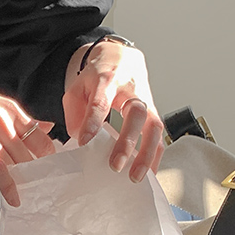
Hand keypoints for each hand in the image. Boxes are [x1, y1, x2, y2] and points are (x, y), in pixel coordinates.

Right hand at [0, 63, 54, 207]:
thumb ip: (16, 117)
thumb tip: (44, 126)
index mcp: (9, 108)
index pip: (40, 135)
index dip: (49, 155)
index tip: (54, 170)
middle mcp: (3, 119)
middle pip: (31, 152)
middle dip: (40, 173)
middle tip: (46, 189)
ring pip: (17, 162)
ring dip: (26, 181)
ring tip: (32, 196)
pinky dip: (9, 185)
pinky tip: (14, 198)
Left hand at [62, 39, 164, 181]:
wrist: (121, 58)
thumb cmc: (97, 75)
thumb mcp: (78, 87)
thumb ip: (75, 112)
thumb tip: (80, 140)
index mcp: (108, 79)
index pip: (102, 101)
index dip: (93, 122)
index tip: (84, 143)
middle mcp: (132, 89)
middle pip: (136, 113)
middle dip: (127, 141)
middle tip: (116, 165)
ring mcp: (147, 100)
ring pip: (154, 126)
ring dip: (147, 154)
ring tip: (135, 176)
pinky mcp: (154, 112)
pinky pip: (159, 134)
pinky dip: (155, 155)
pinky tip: (149, 173)